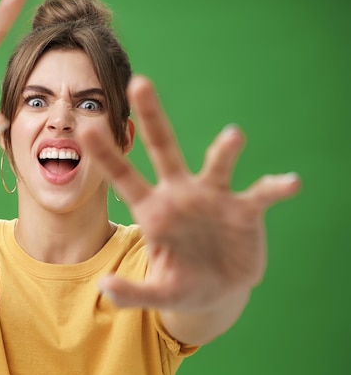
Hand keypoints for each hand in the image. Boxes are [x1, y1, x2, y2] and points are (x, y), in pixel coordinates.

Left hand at [81, 76, 300, 312]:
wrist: (218, 291)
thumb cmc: (181, 284)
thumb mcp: (158, 293)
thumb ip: (133, 293)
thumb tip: (104, 288)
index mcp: (153, 210)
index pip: (124, 178)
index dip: (107, 155)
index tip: (86, 130)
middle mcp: (180, 194)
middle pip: (163, 148)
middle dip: (152, 116)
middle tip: (139, 82)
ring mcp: (213, 198)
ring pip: (217, 164)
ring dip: (225, 150)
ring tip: (233, 136)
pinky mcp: (245, 210)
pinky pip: (261, 194)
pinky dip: (275, 187)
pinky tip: (289, 183)